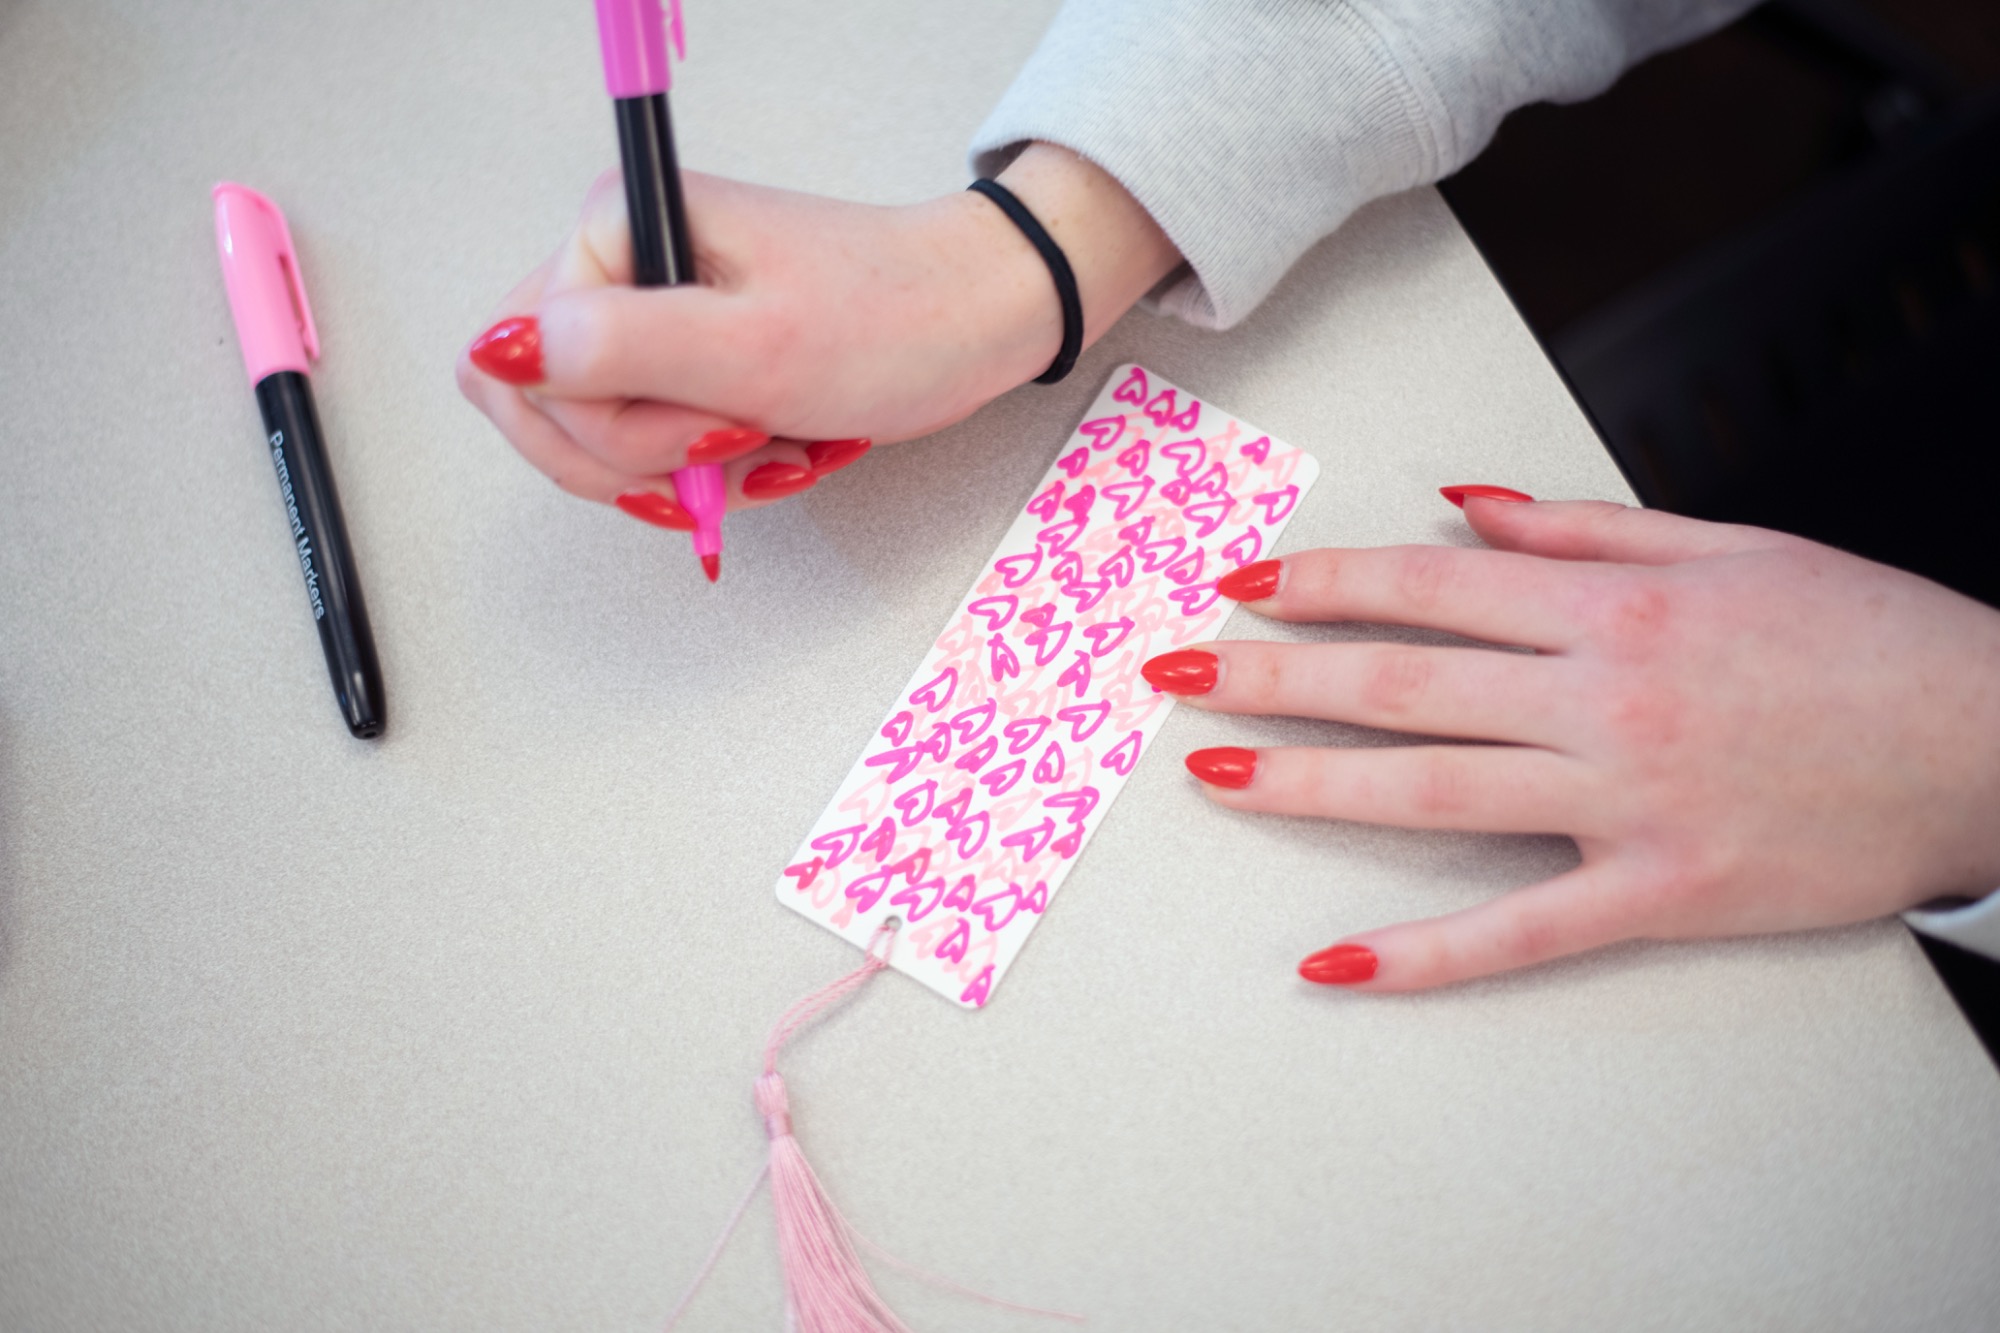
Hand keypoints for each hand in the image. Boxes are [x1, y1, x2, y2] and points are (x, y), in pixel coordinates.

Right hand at [456, 145, 1180, 522]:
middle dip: (642, 458)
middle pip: (548, 411)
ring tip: (774, 441)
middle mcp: (621, 267)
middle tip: (735, 441)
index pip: (514, 368)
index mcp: (616, 234)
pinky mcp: (691, 360)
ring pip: (605, 441)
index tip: (702, 429)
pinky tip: (782, 446)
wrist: (981, 320)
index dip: (603, 428)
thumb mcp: (752, 349)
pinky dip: (719, 471)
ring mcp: (654, 316)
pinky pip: (659, 448)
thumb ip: (614, 350)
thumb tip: (499, 353)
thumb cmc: (892, 321)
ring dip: (690, 471)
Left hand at [1144, 491, 1999, 990]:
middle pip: (1401, 681)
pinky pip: (1522, 928)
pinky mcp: (1663, 890)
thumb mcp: (1732, 545)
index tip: (1241, 583)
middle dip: (1272, 673)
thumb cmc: (1869, 639)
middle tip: (1173, 675)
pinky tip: (1337, 962)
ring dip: (1309, 781)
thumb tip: (1467, 511)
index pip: (1427, 587)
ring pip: (1434, 788)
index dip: (1321, 582)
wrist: (1997, 737)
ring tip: (1215, 774)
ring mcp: (1628, 796)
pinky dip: (1425, 950)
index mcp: (1614, 604)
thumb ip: (1586, 530)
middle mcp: (1603, 693)